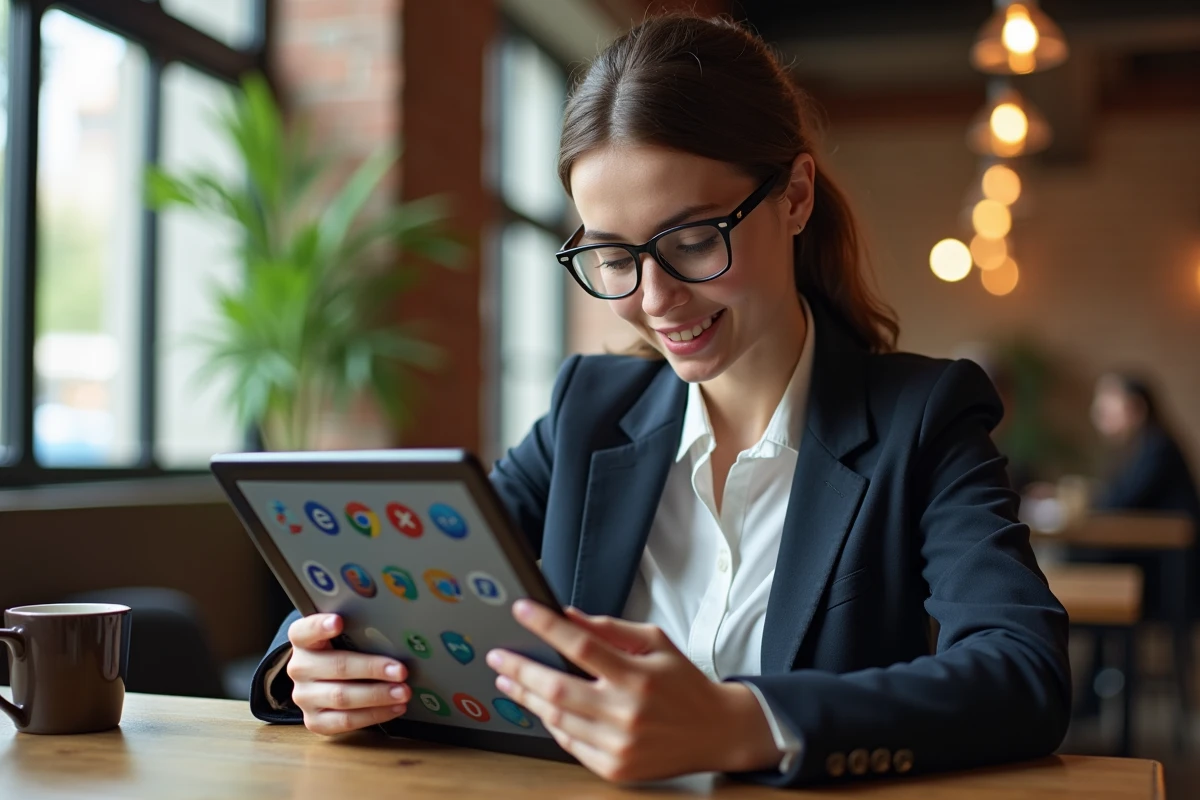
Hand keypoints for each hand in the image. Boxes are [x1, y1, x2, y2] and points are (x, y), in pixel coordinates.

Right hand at [286, 613, 410, 735]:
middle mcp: (299, 669)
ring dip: (377, 695)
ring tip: (402, 692)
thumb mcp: (343, 637)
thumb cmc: (341, 652)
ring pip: (342, 697)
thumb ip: (357, 633)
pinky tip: (394, 708)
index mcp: (303, 641)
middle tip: (401, 671)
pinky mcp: (315, 721)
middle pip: (337, 666)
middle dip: (372, 669)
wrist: (322, 683)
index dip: (320, 626)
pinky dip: (374, 715)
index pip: (304, 631)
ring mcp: (304, 697)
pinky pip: (346, 721)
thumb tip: (396, 635)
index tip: (338, 622)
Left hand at [486, 601, 780, 781]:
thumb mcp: (656, 643)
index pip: (581, 645)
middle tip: (498, 656)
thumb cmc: (684, 684)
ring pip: (556, 719)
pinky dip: (551, 724)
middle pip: (557, 688)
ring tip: (509, 680)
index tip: (522, 610)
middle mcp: (627, 712)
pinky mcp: (615, 768)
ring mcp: (619, 744)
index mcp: (638, 675)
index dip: (547, 626)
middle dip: (520, 669)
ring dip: (527, 697)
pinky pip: (569, 744)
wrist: (716, 732)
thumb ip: (610, 629)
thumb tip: (568, 615)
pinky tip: (540, 707)